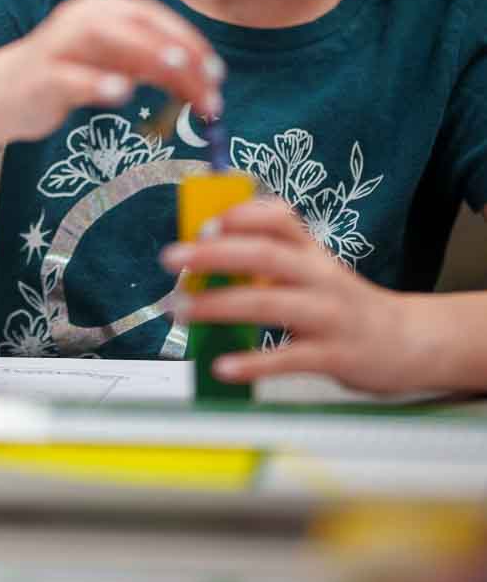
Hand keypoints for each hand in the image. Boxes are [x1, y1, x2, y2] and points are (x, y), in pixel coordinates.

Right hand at [0, 0, 225, 149]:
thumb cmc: (66, 75)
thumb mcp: (111, 60)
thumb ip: (150, 62)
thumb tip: (204, 80)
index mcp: (104, 6)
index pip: (157, 17)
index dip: (192, 43)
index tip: (218, 74)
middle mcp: (83, 16)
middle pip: (140, 28)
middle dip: (181, 57)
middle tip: (211, 92)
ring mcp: (59, 44)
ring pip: (108, 42)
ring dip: (148, 57)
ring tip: (180, 74)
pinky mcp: (40, 75)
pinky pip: (70, 77)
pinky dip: (96, 83)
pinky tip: (120, 92)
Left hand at [159, 197, 419, 394]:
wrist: (408, 342)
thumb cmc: (346, 305)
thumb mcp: (314, 270)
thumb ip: (271, 259)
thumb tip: (208, 250)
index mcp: (312, 253)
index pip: (279, 218)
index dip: (241, 215)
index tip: (205, 221)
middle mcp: (319, 277)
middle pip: (265, 256)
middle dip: (214, 254)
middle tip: (172, 258)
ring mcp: (328, 316)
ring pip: (269, 304)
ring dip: (219, 306)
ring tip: (181, 311)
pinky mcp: (334, 356)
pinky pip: (289, 358)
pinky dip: (253, 362)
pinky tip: (222, 366)